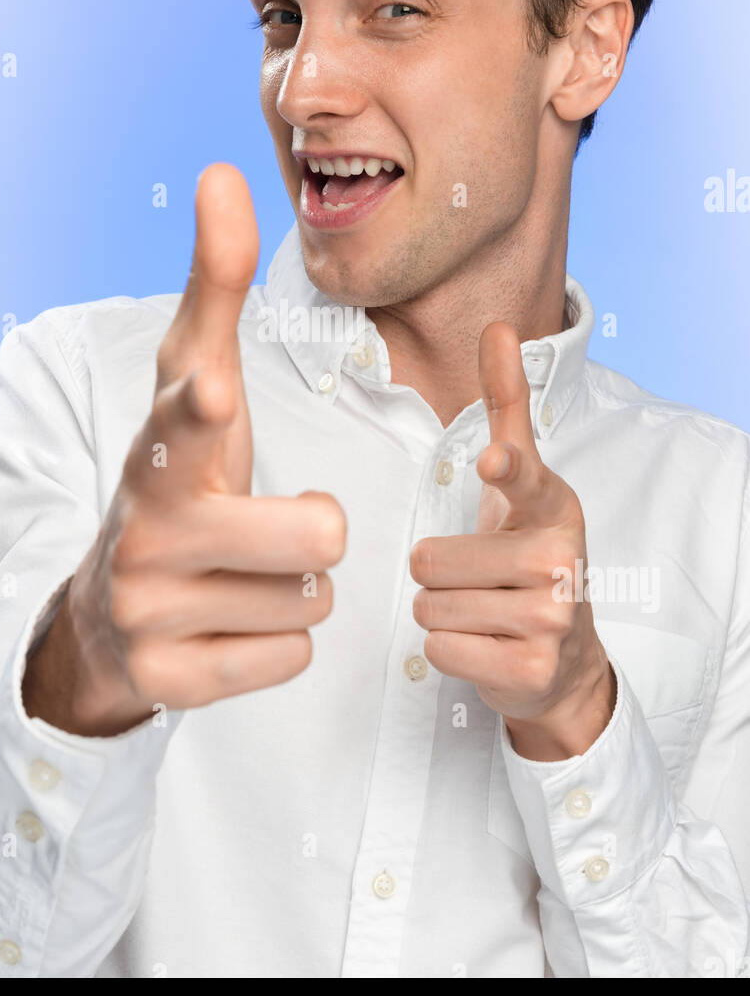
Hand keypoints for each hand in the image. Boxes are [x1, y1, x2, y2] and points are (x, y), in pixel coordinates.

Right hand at [23, 163, 346, 735]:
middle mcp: (144, 527)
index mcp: (160, 450)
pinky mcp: (165, 681)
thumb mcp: (192, 390)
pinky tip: (227, 628)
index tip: (214, 388)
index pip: (187, 412)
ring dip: (296, 590)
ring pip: (311, 601)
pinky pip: (289, 660)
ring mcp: (148, 609)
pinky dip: (277, 645)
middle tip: (271, 532)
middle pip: (313, 535)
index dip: (205, 403)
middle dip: (317, 534)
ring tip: (240, 578)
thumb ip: (217, 289)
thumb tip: (224, 171)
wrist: (107, 614)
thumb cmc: (177, 482)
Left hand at [409, 321, 614, 759]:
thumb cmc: (528, 554)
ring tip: (483, 612)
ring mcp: (551, 618)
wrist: (564, 658)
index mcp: (554, 508)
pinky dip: (449, 650)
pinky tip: (486, 646)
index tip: (491, 461)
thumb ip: (507, 405)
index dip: (504, 469)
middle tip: (478, 581)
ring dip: (442, 612)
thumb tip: (499, 325)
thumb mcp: (523, 482)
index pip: (524, 480)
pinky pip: (441, 648)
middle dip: (437, 575)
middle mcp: (560, 560)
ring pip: (430, 606)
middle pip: (430, 561)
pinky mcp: (531, 669)